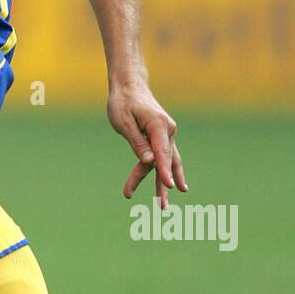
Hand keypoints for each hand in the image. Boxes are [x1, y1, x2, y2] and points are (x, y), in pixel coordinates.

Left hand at [107, 81, 187, 208]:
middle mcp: (167, 130)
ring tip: (163, 205)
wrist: (129, 86)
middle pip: (165, 161)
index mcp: (158, 125)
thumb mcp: (123, 122)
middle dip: (162, 184)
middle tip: (162, 207)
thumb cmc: (123, 102)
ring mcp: (167, 134)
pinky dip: (163, 172)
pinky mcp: (162, 137)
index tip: (168, 186)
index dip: (164, 171)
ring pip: (166, 162)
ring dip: (163, 182)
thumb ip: (137, 143)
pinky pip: (162, 157)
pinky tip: (171, 187)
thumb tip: (148, 163)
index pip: (162, 152)